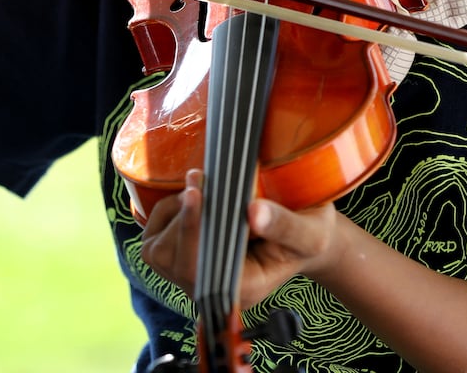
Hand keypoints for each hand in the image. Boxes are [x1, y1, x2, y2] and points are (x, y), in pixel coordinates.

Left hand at [141, 170, 342, 309]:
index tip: (196, 191)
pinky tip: (194, 198)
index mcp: (244, 288)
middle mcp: (214, 288)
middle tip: (202, 177)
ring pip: (158, 250)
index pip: (199, 271)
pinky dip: (167, 212)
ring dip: (174, 212)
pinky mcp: (183, 258)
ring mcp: (195, 276)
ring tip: (203, 188)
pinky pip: (155, 239)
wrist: (304, 235)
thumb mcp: (311, 231)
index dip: (191, 231)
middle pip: (172, 259)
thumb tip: (253, 211)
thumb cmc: (310, 234)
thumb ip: (285, 224)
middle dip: (182, 215)